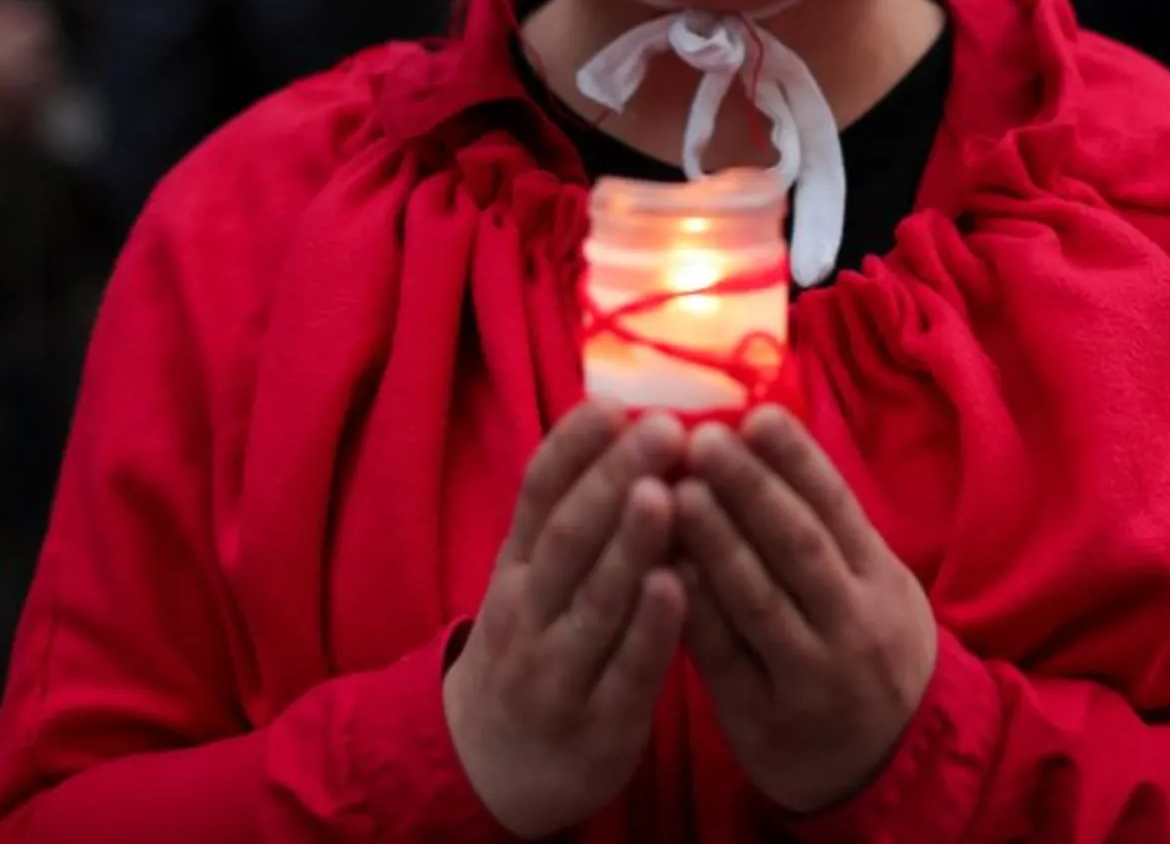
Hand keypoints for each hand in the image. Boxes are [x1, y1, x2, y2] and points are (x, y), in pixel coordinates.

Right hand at [444, 402, 688, 836]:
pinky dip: (651, 628)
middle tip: (666, 428)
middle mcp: (527, 612)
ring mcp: (557, 669)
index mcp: (516, 566)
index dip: (572, 448)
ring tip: (666, 494)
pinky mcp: (596, 723)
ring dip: (631, 546)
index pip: (537, 495)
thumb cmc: (531, 649)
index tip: (612, 401)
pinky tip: (680, 588)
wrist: (490, 767)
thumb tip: (617, 421)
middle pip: (568, 537)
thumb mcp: (532, 580)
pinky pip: (626, 670)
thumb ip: (571, 517)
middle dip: (614, 479)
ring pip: (594, 601)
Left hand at [674, 405, 938, 815]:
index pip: (837, 507)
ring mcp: (810, 675)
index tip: (757, 415)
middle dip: (749, 489)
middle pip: (798, 546)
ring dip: (714, 542)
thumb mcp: (876, 583)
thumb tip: (765, 433)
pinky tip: (663, 569)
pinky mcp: (765, 719)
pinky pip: (724, 657)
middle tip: (703, 440)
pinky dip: (695, 610)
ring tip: (673, 491)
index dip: (796, 460)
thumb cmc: (871, 647)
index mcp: (880, 579)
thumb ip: (829, 525)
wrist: (893, 763)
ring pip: (759, 600)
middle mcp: (852, 624)